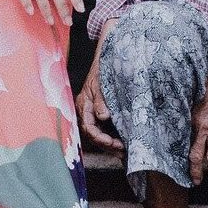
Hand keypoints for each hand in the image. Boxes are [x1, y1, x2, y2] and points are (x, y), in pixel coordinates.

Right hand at [75, 31, 122, 151]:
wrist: (107, 57)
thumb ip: (101, 100)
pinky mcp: (101, 110)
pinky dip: (112, 136)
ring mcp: (93, 111)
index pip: (89, 127)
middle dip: (106, 144)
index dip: (100, 138)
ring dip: (109, 143)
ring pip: (98, 132)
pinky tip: (122, 141)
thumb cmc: (102, 69)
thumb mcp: (100, 83)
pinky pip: (104, 128)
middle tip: (121, 150)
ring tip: (122, 150)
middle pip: (93, 133)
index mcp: (84, 104)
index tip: (113, 143)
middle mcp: (87, 110)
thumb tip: (103, 116)